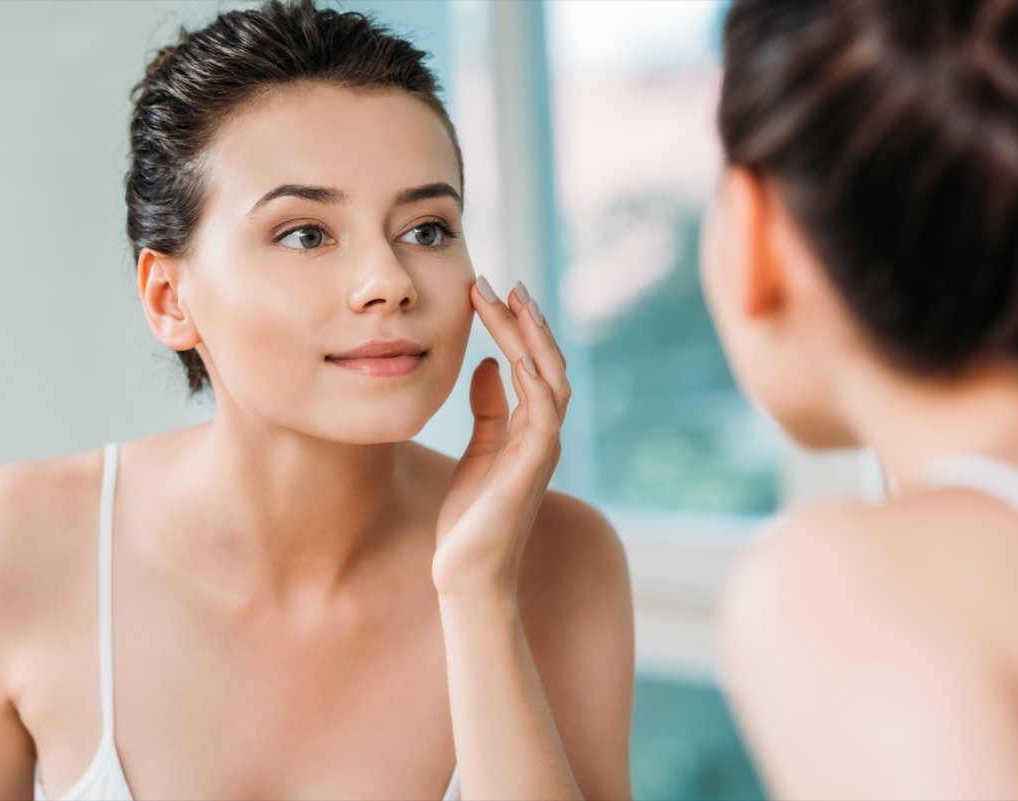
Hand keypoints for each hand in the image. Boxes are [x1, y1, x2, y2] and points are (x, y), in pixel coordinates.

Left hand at [433, 276, 571, 600]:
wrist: (467, 576)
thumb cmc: (470, 521)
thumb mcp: (477, 452)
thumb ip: (489, 410)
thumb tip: (490, 366)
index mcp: (529, 430)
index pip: (531, 365)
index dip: (515, 326)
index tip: (491, 290)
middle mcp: (542, 436)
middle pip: (545, 364)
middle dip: (526, 321)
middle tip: (504, 282)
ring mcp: (540, 453)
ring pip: (550, 382)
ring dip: (533, 340)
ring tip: (513, 302)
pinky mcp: (529, 471)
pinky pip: (542, 419)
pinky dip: (534, 385)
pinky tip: (518, 356)